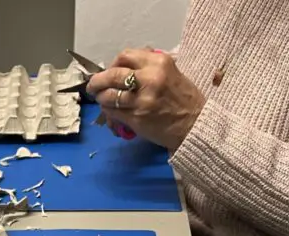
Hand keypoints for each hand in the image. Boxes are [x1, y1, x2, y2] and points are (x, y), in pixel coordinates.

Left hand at [87, 49, 204, 150]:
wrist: (195, 125)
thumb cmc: (185, 99)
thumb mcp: (171, 73)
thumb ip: (150, 67)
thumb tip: (126, 67)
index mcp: (158, 63)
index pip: (125, 56)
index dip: (113, 64)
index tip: (110, 70)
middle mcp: (149, 79)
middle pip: (112, 75)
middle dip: (98, 81)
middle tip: (94, 86)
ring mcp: (141, 100)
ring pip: (109, 95)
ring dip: (101, 98)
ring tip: (101, 99)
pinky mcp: (137, 118)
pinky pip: (114, 112)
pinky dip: (108, 112)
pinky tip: (109, 113)